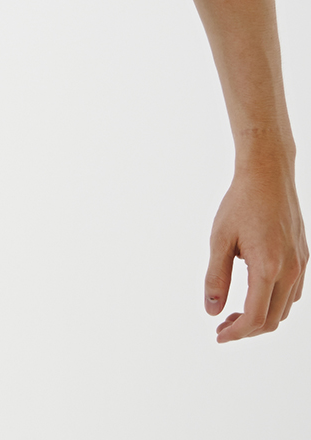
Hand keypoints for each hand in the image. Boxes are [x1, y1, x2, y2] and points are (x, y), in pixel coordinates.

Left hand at [204, 153, 306, 340]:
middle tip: (222, 325)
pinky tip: (254, 294)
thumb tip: (211, 309)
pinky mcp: (303, 258)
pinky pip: (293, 293)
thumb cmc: (240, 204)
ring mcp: (300, 265)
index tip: (218, 335)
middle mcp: (290, 271)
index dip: (237, 332)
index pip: (256, 317)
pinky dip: (274, 302)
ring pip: (285, 308)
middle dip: (247, 329)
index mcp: (268, 268)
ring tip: (234, 312)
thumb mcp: (219, 238)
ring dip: (261, 317)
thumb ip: (216, 276)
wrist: (268, 176)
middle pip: (273, 319)